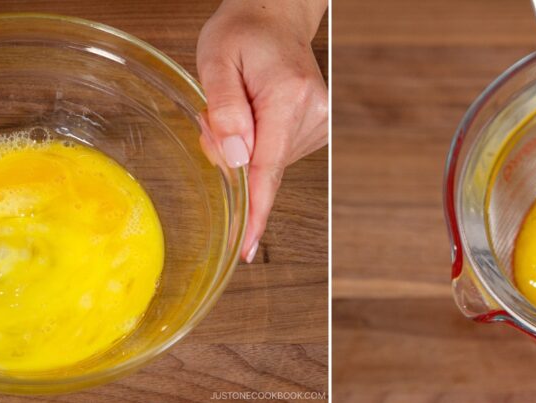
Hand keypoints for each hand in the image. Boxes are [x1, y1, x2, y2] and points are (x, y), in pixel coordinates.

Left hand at [197, 0, 327, 262]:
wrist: (274, 18)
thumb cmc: (243, 33)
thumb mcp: (215, 60)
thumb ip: (224, 110)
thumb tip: (234, 160)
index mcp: (287, 96)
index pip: (267, 169)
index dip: (254, 212)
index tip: (245, 246)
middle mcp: (311, 112)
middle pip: (262, 166)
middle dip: (232, 155)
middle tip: (215, 112)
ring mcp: (320, 122)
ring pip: (269, 163)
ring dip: (246, 147)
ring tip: (242, 103)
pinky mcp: (317, 129)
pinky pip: (277, 154)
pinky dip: (259, 143)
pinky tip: (257, 114)